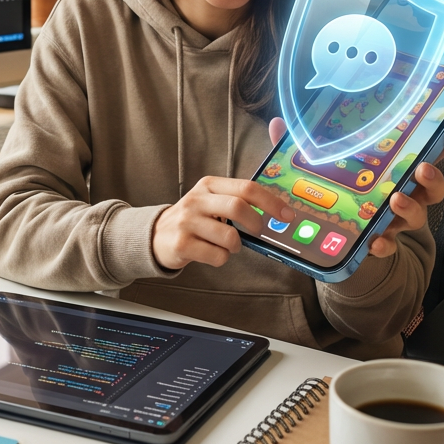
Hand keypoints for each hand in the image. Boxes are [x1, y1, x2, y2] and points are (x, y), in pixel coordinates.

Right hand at [153, 177, 298, 270]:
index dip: (271, 202)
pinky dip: (221, 258)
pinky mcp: (182, 244)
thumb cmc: (193, 219)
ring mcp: (187, 222)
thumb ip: (236, 201)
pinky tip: (211, 252)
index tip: (287, 214)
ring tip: (227, 245)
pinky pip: (217, 256)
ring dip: (235, 246)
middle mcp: (197, 200)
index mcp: (209, 186)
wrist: (156, 235)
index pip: (246, 188)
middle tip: (259, 231)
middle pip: (238, 207)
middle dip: (256, 223)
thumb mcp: (210, 201)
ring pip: (229, 237)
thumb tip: (275, 213)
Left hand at [267, 118, 443, 258]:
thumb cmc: (334, 199)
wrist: (335, 249)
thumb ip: (302, 148)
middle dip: (431, 178)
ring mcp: (394, 223)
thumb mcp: (317, 170)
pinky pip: (389, 246)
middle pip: (431, 188)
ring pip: (416, 216)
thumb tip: (278, 125)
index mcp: (394, 173)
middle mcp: (402, 197)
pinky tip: (375, 242)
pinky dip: (384, 245)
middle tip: (422, 170)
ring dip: (410, 208)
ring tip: (397, 201)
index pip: (425, 155)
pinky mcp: (380, 245)